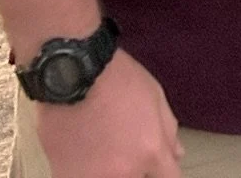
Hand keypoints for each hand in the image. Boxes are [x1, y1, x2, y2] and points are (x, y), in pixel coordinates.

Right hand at [33, 49, 184, 177]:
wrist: (71, 71)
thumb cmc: (117, 78)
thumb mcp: (155, 96)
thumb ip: (168, 130)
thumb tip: (176, 155)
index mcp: (150, 152)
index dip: (161, 172)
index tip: (153, 164)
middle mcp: (124, 172)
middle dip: (135, 169)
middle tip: (123, 147)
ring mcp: (92, 177)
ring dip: (108, 169)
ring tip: (99, 145)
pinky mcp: (64, 175)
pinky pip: (81, 177)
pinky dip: (83, 170)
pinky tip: (79, 150)